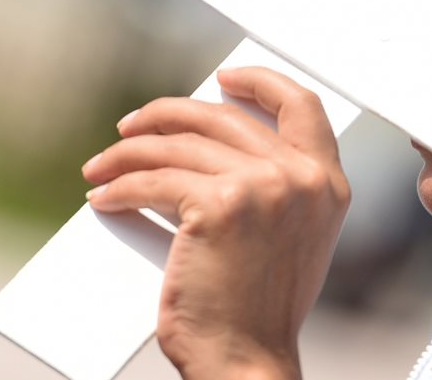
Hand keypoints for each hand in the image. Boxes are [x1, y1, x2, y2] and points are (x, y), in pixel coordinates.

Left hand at [82, 67, 350, 379]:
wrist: (247, 358)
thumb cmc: (260, 307)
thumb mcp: (293, 235)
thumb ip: (276, 184)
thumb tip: (212, 143)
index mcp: (328, 182)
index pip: (301, 104)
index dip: (259, 82)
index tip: (223, 79)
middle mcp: (302, 177)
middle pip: (223, 116)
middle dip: (167, 114)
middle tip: (133, 126)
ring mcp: (263, 187)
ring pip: (179, 146)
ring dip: (130, 152)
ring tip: (103, 167)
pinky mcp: (218, 205)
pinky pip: (154, 180)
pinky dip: (120, 186)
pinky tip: (105, 196)